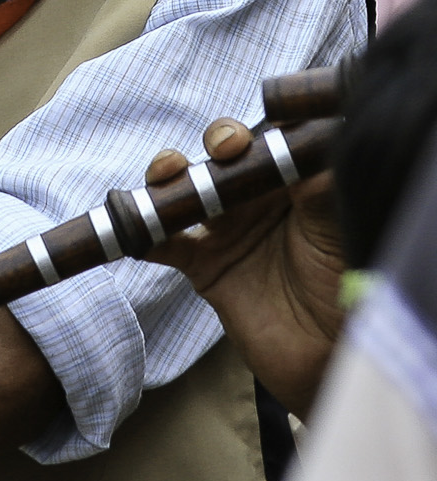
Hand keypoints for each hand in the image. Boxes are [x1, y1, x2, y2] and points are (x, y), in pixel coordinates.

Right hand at [144, 119, 341, 419]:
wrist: (327, 358)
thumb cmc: (346, 290)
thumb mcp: (338, 230)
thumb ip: (319, 187)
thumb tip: (300, 145)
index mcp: (298, 186)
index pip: (278, 138)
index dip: (266, 122)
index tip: (265, 124)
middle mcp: (259, 200)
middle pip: (227, 153)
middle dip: (221, 139)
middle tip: (228, 147)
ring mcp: (226, 230)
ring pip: (186, 186)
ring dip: (169, 172)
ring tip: (168, 172)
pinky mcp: (202, 265)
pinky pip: (161, 241)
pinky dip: (140, 232)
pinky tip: (134, 228)